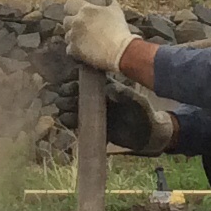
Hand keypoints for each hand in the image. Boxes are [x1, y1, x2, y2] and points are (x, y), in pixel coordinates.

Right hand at [55, 74, 176, 153]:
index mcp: (105, 86)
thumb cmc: (144, 112)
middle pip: (74, 91)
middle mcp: (96, 97)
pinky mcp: (92, 126)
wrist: (145, 134)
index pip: (85, 77)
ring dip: (65, 105)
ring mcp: (93, 111)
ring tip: (65, 108)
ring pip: (71, 105)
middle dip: (67, 91)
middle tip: (67, 95)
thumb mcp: (138, 101)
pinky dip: (69, 120)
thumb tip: (110, 89)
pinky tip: (66, 119)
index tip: (71, 79)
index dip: (75, 76)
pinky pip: (76, 122)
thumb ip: (126, 95)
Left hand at [63, 0, 133, 70]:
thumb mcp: (117, 11)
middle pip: (66, 20)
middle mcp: (76, 21)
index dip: (71, 8)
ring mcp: (73, 36)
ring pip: (66, 35)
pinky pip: (69, 49)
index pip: (69, 4)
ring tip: (83, 41)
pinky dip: (75, 50)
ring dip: (73, 37)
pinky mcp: (73, 50)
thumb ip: (110, 2)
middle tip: (81, 28)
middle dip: (71, 24)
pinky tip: (83, 51)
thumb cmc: (118, 29)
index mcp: (85, 10)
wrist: (119, 50)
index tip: (75, 12)